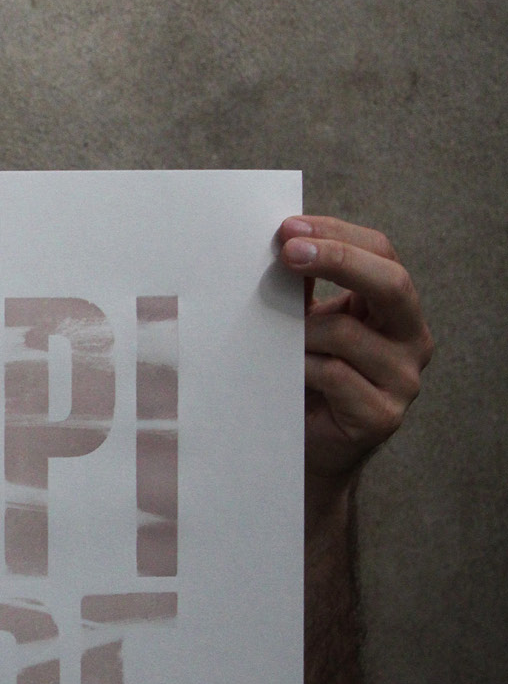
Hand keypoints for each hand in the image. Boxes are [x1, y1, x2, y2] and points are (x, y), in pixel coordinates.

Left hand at [276, 216, 432, 492]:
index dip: (338, 236)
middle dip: (338, 259)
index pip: (381, 253)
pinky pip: (335, 376)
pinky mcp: (382, 416)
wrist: (308, 453)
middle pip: (391, 283)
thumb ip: (304, 292)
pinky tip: (284, 373)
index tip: (289, 230)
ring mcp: (404, 380)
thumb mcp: (308, 328)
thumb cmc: (307, 384)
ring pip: (348, 334)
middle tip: (288, 250)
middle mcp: (412, 339)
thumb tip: (283, 245)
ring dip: (301, 331)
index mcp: (396, 309)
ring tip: (273, 340)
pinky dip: (302, 367)